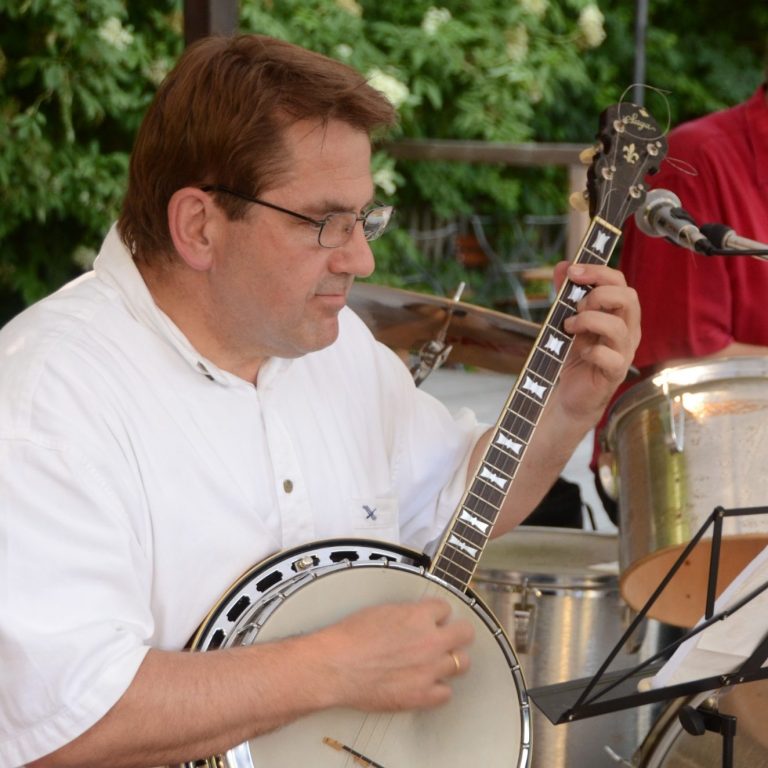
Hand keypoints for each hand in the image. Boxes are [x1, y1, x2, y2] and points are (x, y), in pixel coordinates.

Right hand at [309, 598, 473, 711]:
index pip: (445, 607)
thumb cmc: (350, 638)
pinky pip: (446, 693)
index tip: (434, 619)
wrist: (335, 666)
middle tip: (448, 637)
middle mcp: (430, 641)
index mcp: (419, 616)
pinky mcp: (422, 695)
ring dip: (451, 660)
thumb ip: (407, 613)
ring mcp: (429, 670)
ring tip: (438, 661)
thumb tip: (416, 617)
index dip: (437, 613)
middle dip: (457, 633)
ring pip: (462, 663)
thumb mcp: (382, 610)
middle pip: (465, 633)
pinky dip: (438, 689)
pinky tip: (426, 683)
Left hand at [554, 261, 639, 420]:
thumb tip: (562, 265)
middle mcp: (627, 330)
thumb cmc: (574, 356)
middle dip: (598, 295)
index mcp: (618, 313)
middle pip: (629, 298)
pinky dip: (593, 352)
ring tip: (569, 327)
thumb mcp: (567, 320)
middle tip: (575, 307)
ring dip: (589, 321)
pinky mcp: (615, 373)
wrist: (571, 394)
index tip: (573, 271)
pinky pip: (611, 357)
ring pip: (619, 327)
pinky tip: (580, 353)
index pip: (619, 282)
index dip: (598, 272)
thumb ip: (566, 294)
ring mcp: (624, 352)